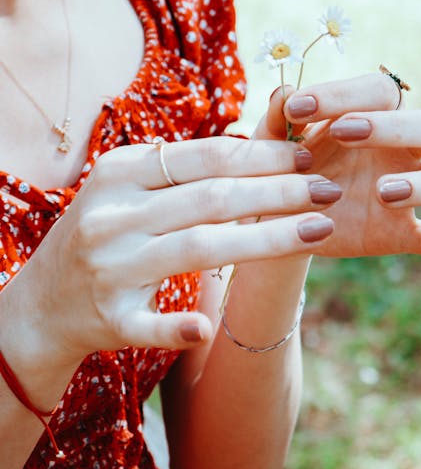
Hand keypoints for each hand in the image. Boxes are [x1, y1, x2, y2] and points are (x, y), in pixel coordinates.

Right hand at [14, 137, 341, 363]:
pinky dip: (177, 325)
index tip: (306, 156)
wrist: (42, 302)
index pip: (204, 158)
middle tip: (329, 189)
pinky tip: (209, 325)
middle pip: (211, 198)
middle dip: (279, 192)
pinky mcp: (106, 319)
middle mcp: (112, 216)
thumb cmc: (104, 234)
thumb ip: (182, 171)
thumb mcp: (128, 189)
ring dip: (266, 241)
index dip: (261, 156)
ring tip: (320, 230)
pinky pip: (148, 323)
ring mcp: (108, 268)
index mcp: (118, 173)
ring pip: (199, 249)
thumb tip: (257, 143)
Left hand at [254, 73, 420, 260]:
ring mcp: (409, 194)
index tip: (297, 109)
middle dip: (395, 126)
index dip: (343, 94)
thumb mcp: (271, 145)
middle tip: (343, 134)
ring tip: (381, 192)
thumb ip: (275, 120)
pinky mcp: (405, 234)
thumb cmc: (284, 167)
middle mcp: (401, 150)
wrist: (281, 220)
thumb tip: (283, 93)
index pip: (380, 91)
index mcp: (371, 117)